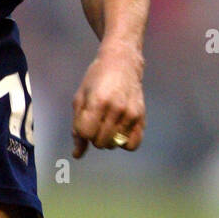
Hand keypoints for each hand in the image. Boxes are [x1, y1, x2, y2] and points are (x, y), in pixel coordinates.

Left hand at [71, 43, 144, 159]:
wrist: (122, 62)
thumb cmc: (96, 80)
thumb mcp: (80, 99)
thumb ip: (77, 127)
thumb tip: (77, 155)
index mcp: (98, 102)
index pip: (85, 133)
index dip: (81, 130)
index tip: (84, 119)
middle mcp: (116, 109)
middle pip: (99, 142)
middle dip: (93, 135)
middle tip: (96, 119)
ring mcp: (131, 114)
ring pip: (113, 144)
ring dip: (107, 138)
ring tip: (107, 121)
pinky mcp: (141, 117)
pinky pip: (132, 145)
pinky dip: (123, 143)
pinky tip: (119, 130)